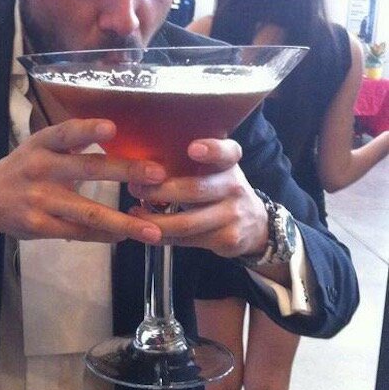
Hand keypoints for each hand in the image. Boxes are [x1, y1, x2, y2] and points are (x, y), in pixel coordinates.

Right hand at [0, 119, 165, 244]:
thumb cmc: (23, 168)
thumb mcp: (39, 145)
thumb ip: (71, 140)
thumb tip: (113, 129)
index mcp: (42, 144)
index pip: (65, 133)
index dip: (88, 130)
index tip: (113, 128)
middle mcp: (41, 169)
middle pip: (87, 169)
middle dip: (125, 172)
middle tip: (158, 174)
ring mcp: (40, 200)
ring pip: (88, 212)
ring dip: (123, 222)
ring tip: (153, 231)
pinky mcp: (40, 226)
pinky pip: (78, 232)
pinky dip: (104, 236)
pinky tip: (126, 237)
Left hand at [127, 138, 268, 257]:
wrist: (254, 223)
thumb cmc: (220, 188)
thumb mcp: (216, 169)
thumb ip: (190, 162)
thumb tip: (142, 160)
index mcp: (229, 163)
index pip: (226, 153)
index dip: (211, 150)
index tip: (192, 149)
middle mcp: (234, 186)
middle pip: (195, 189)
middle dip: (160, 190)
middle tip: (135, 187)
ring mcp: (232, 215)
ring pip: (187, 222)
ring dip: (155, 219)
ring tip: (134, 213)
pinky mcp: (227, 239)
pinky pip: (187, 240)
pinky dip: (162, 236)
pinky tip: (146, 229)